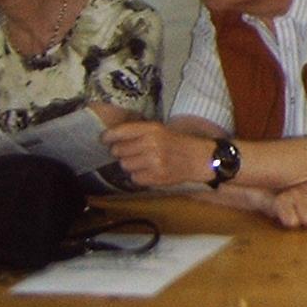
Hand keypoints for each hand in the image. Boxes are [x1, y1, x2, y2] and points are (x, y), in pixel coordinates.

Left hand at [103, 121, 217, 189]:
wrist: (201, 159)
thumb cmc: (180, 143)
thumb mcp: (161, 130)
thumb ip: (139, 132)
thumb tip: (112, 138)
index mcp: (152, 129)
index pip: (120, 132)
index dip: (108, 136)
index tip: (104, 139)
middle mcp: (151, 144)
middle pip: (118, 151)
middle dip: (122, 152)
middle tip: (134, 152)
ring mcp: (153, 161)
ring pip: (125, 165)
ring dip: (131, 165)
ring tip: (144, 162)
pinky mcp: (156, 176)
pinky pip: (134, 178)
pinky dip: (139, 176)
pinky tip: (150, 171)